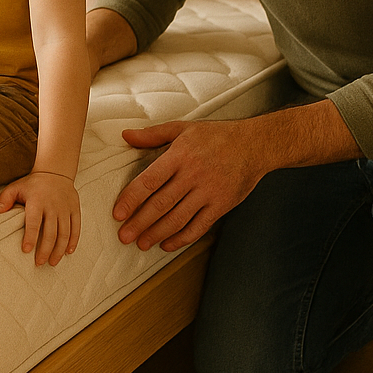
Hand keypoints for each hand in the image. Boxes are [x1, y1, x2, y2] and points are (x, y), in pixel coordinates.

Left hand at [0, 171, 80, 266]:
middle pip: (51, 232)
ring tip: (52, 262)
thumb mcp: (16, 187)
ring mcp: (65, 208)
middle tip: (39, 263)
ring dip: (59, 250)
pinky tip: (68, 252)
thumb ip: (5, 198)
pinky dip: (73, 241)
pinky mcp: (75, 209)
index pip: (34, 222)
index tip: (26, 251)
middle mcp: (53, 206)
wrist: (55, 172)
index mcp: (37, 201)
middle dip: (45, 250)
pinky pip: (76, 227)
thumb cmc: (32, 184)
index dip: (30, 237)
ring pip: (64, 233)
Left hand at [112, 118, 266, 251]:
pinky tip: (168, 244)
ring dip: (157, 233)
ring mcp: (208, 192)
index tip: (117, 213)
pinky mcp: (222, 205)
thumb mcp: (183, 128)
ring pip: (178, 218)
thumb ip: (152, 135)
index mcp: (180, 155)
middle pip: (161, 204)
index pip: (150, 180)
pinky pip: (199, 226)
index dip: (131, 198)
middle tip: (124, 236)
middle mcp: (193, 175)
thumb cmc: (216, 136)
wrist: (255, 145)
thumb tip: (126, 135)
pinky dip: (182, 238)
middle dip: (140, 222)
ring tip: (142, 243)